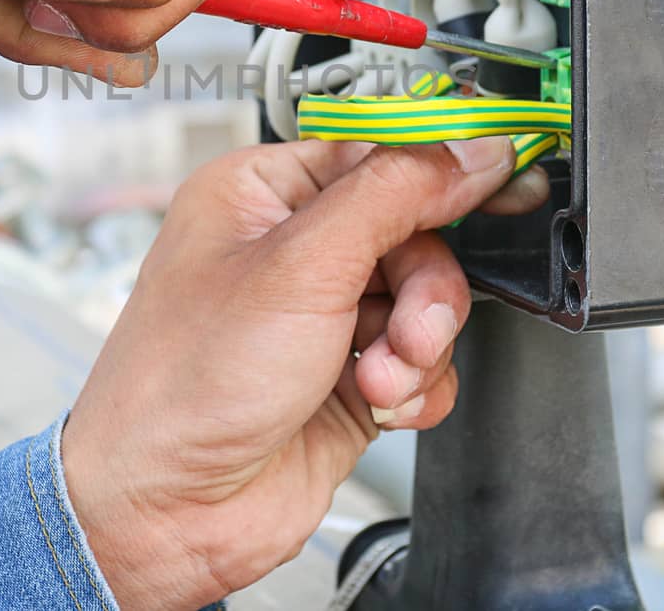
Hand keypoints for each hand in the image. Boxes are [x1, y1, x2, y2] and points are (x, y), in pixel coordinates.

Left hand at [63, 138, 549, 608]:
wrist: (166, 513)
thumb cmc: (183, 386)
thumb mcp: (299, 268)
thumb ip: (394, 196)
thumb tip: (467, 150)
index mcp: (261, 194)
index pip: (375, 152)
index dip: (437, 170)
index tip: (496, 182)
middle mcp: (290, 249)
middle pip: (415, 232)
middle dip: (424, 290)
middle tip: (411, 328)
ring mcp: (321, 317)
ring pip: (426, 301)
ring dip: (419, 345)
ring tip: (380, 379)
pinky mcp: (347, 377)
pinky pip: (423, 363)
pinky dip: (417, 387)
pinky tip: (381, 405)